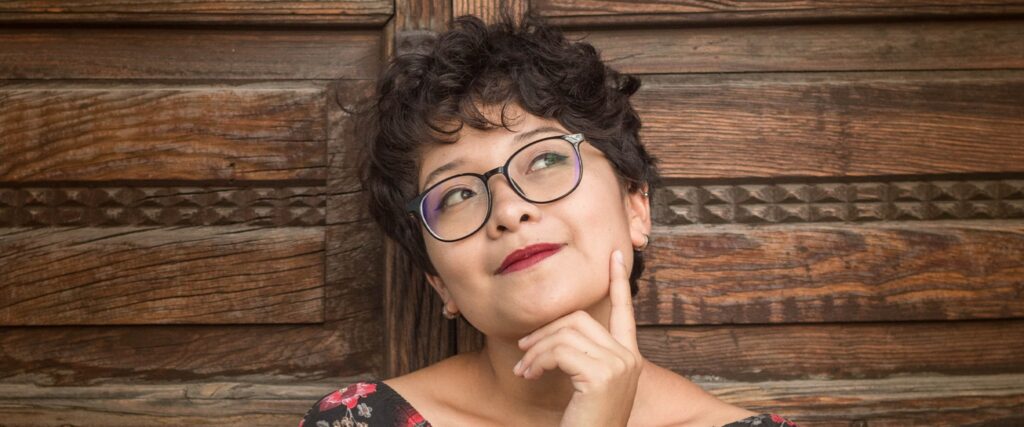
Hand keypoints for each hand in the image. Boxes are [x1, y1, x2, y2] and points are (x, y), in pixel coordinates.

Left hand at [513, 249, 642, 426]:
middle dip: (544, 330)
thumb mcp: (586, 384)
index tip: (616, 256)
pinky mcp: (601, 375)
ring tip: (523, 369)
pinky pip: (558, 351)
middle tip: (522, 350)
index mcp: (628, 358)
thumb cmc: (585, 422)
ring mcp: (618, 365)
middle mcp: (629, 358)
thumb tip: (554, 331)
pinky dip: (536, 361)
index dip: (619, 282)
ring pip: (565, 333)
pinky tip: (528, 376)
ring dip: (535, 350)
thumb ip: (580, 356)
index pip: (625, 311)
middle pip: (579, 318)